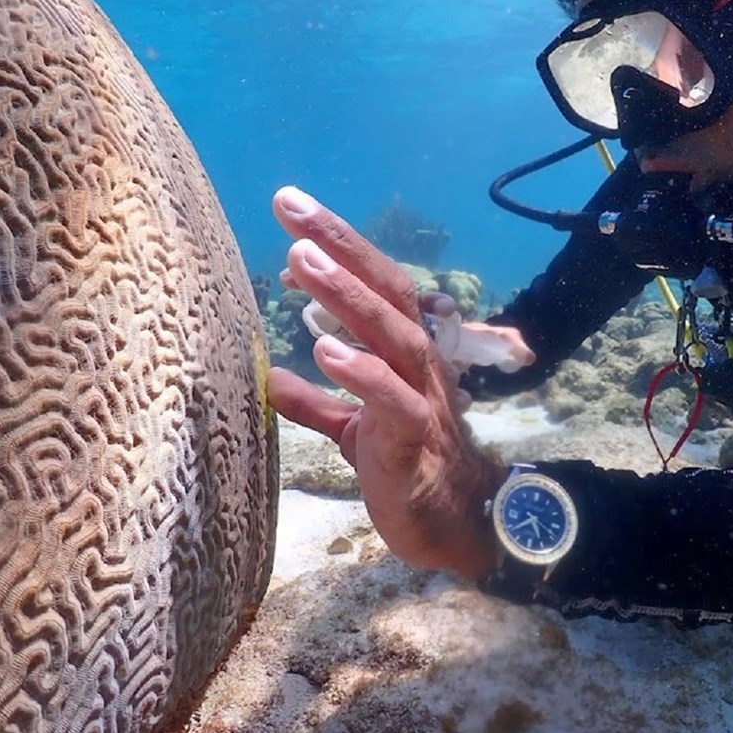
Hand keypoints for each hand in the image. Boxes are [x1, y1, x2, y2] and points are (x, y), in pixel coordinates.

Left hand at [266, 187, 505, 579]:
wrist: (460, 527)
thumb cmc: (409, 469)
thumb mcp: (354, 431)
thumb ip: (318, 402)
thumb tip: (273, 378)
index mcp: (403, 354)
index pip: (374, 284)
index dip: (337, 244)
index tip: (291, 207)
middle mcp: (417, 363)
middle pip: (385, 289)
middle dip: (339, 243)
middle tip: (290, 204)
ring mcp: (421, 398)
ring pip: (391, 334)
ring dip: (347, 294)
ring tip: (302, 259)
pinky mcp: (415, 441)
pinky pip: (395, 401)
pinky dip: (363, 373)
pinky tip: (326, 350)